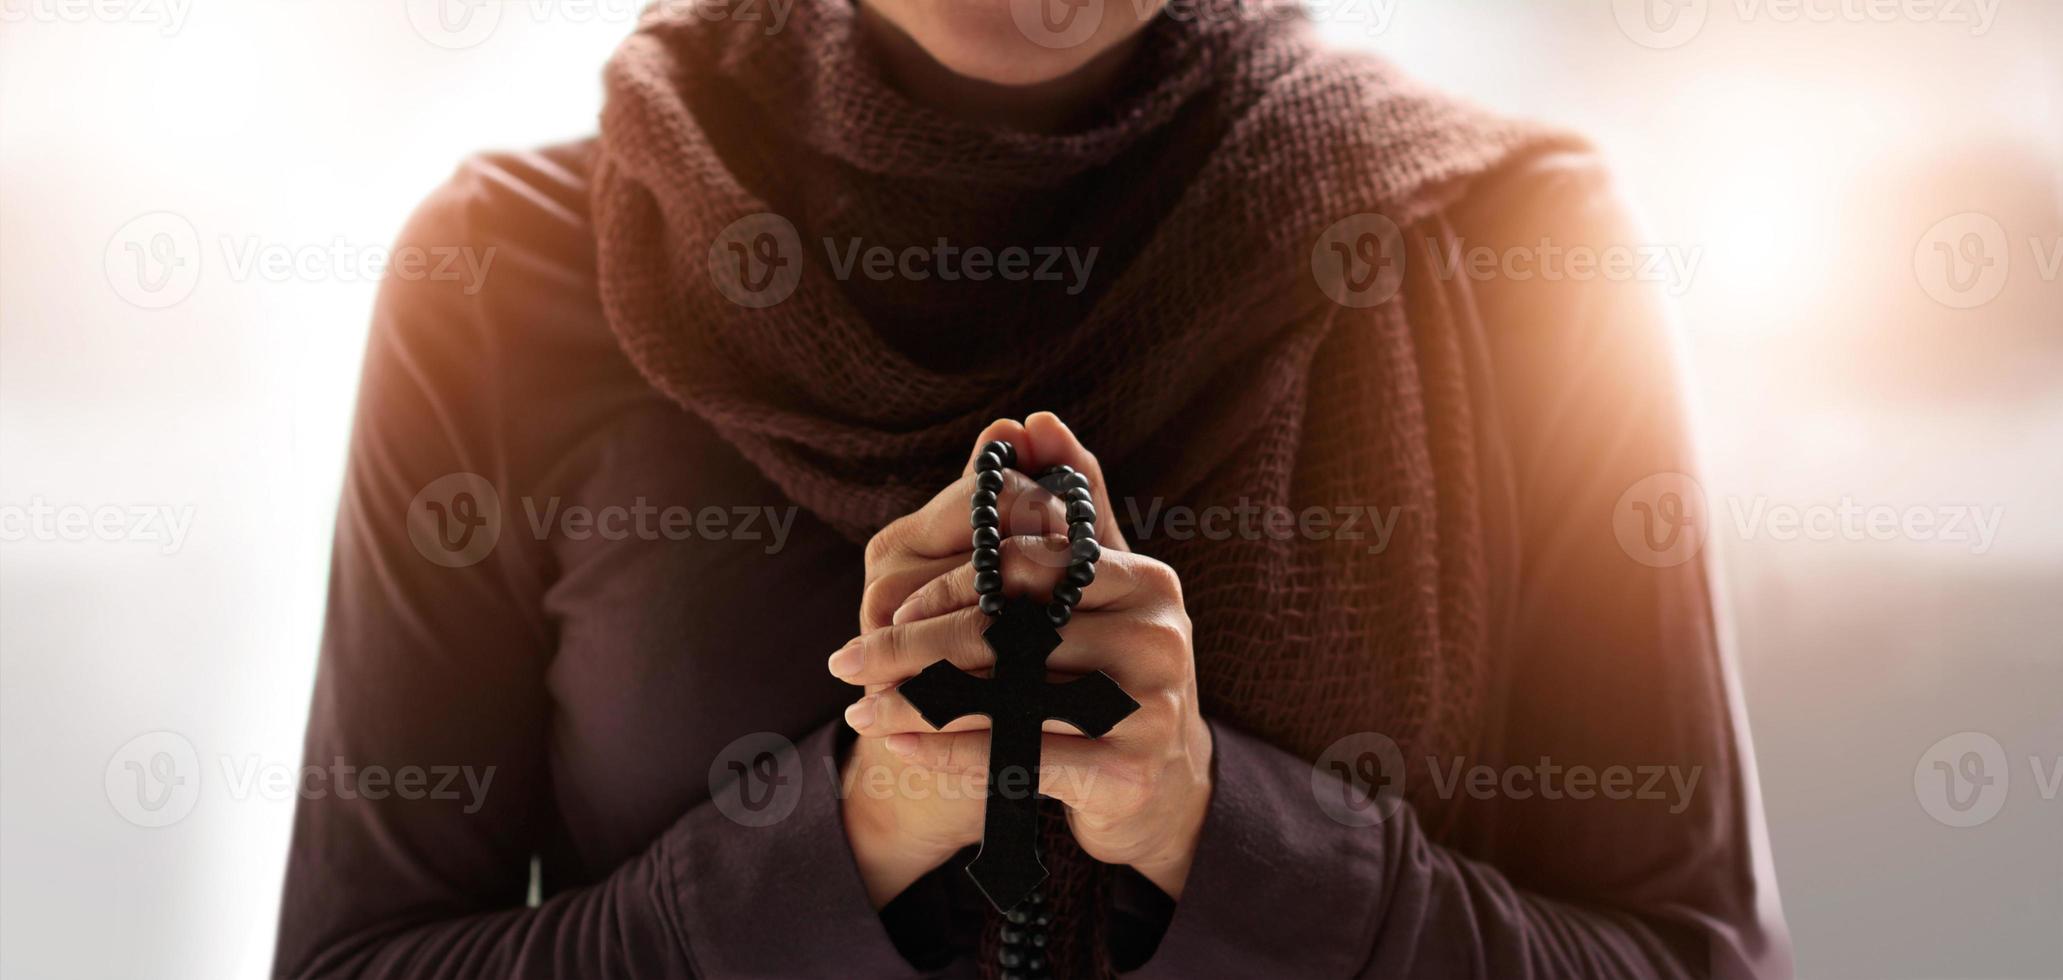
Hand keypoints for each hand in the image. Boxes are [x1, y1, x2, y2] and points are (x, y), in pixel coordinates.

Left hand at [832, 413, 1212, 903]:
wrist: (1160, 790)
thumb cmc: (1110, 676)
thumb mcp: (1096, 594)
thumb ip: (1068, 510)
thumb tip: (1033, 423)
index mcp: (1148, 581)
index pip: (1027, 564)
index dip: (951, 585)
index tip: (887, 610)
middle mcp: (1160, 636)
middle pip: (1008, 630)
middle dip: (914, 648)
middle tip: (845, 661)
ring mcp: (1153, 707)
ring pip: (1004, 696)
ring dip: (918, 704)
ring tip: (860, 709)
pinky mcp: (1131, 772)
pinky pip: (1016, 757)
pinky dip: (949, 754)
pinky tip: (902, 748)